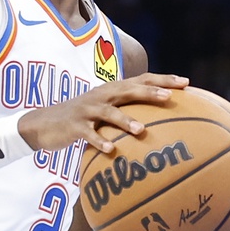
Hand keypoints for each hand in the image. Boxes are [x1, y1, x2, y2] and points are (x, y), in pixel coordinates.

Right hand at [16, 72, 186, 154]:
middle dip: (150, 92)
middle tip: (170, 98)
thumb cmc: (81, 120)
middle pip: (129, 90)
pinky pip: (89, 134)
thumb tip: (160, 123)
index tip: (186, 82)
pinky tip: (112, 150)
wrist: (43, 124)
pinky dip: (100, 142)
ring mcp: (87, 110)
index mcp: (112, 90)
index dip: (163, 80)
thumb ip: (127, 112)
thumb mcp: (104, 112)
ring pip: (109, 112)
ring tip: (141, 130)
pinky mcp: (74, 126)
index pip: (141, 80)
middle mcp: (101, 96)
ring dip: (125, 120)